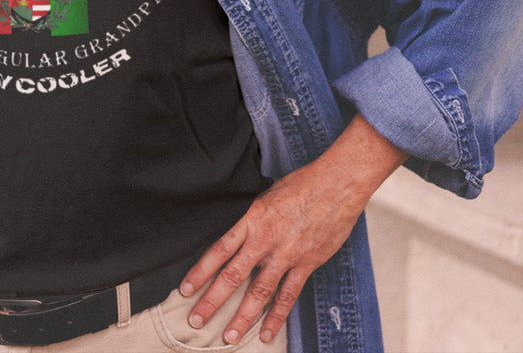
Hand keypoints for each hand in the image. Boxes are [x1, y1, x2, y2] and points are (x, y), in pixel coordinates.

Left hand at [179, 115, 407, 344]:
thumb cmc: (301, 185)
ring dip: (242, 317)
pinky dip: (276, 316)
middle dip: (212, 301)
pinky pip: (288, 295)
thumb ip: (251, 220)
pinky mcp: (306, 264)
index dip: (200, 272)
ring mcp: (286, 255)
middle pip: (232, 276)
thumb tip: (239, 236)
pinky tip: (266, 333)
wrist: (337, 185)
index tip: (185, 289)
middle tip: (196, 320)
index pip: (218, 251)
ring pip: (259, 292)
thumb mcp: (265, 197)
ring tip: (228, 337)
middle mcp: (264, 241)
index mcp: (251, 220)